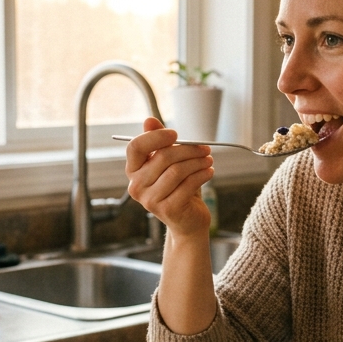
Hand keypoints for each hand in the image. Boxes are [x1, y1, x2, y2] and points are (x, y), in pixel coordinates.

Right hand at [125, 117, 213, 237]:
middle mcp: (136, 186)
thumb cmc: (178, 187)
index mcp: (133, 170)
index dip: (156, 137)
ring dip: (198, 162)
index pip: (136, 147)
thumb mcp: (169, 163)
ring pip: (177, 171)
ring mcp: (150, 200)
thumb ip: (159, 142)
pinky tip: (209, 172)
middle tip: (204, 148)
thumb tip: (149, 120)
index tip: (175, 134)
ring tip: (208, 160)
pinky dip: (202, 175)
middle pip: (163, 157)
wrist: (188, 220)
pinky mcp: (167, 209)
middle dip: (188, 149)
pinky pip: (188, 185)